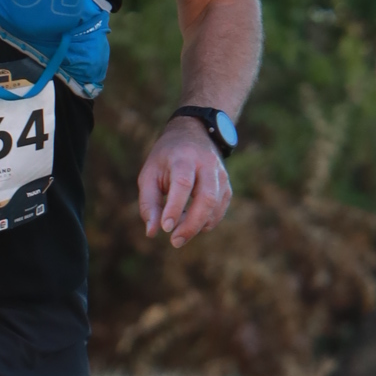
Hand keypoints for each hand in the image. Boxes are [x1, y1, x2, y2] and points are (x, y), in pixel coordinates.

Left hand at [136, 118, 231, 247]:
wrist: (193, 133)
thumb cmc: (166, 158)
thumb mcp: (149, 174)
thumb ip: (148, 203)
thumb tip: (152, 232)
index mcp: (183, 157)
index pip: (183, 183)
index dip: (175, 207)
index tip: (166, 228)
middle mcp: (206, 164)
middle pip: (206, 197)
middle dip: (191, 224)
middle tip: (175, 241)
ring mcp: (220, 174)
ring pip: (215, 205)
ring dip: (198, 225)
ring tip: (180, 231)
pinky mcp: (226, 184)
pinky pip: (220, 209)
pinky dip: (207, 222)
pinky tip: (192, 223)